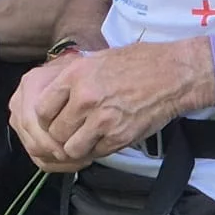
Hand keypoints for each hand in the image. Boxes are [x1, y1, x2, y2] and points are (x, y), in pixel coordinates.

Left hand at [10, 41, 210, 172]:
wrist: (172, 75)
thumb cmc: (137, 63)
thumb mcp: (96, 60)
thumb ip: (73, 79)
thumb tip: (54, 96)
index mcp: (75, 76)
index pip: (41, 108)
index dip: (44, 117)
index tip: (51, 119)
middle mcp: (85, 98)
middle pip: (54, 131)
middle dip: (59, 135)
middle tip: (68, 132)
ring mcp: (102, 120)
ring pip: (71, 148)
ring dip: (75, 146)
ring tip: (83, 139)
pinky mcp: (120, 137)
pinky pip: (95, 153)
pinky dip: (95, 151)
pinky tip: (101, 141)